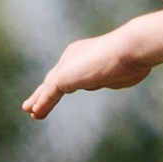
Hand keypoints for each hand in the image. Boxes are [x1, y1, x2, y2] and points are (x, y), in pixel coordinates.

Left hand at [22, 28, 152, 118]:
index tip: (55, 92)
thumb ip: (109, 78)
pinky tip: (34, 112)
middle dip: (43, 91)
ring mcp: (67, 66)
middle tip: (33, 104)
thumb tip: (107, 81)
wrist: (130, 48)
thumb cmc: (132, 59)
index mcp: (85, 53)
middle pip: (54, 78)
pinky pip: (49, 94)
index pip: (69, 72)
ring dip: (39, 99)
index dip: (61, 85)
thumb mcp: (120, 73)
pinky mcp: (64, 76)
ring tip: (30, 111)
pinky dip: (42, 103)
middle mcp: (73, 56)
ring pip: (49, 86)